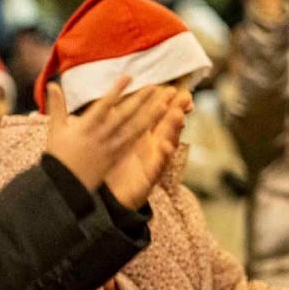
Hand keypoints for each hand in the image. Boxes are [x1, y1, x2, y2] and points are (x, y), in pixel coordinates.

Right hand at [45, 79, 177, 192]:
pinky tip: (158, 125)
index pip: (104, 105)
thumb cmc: (59, 155)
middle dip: (140, 100)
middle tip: (155, 86)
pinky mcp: (118, 156)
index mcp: (86, 127)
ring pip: (135, 129)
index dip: (117, 90)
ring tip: (165, 104)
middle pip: (125, 115)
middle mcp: (101, 135)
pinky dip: (146, 133)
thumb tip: (52, 84)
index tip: (128, 77)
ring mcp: (112, 147)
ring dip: (151, 116)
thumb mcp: (55, 129)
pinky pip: (134, 143)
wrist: (65, 184)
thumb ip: (56, 106)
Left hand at [103, 88, 189, 208]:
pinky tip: (166, 146)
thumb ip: (107, 125)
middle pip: (167, 125)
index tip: (172, 88)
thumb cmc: (109, 171)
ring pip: (168, 142)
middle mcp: (150, 147)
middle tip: (185, 96)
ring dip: (174, 129)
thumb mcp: (107, 144)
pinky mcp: (149, 177)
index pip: (155, 116)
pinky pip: (159, 166)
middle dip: (177, 110)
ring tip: (178, 115)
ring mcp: (152, 161)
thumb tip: (103, 105)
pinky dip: (164, 156)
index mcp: (140, 137)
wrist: (107, 201)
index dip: (164, 103)